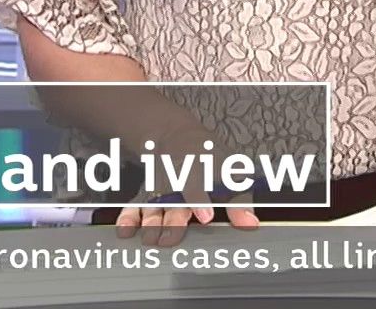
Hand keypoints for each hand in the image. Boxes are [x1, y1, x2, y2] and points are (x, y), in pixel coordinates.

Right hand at [115, 129, 257, 244]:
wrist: (174, 135)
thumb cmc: (210, 158)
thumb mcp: (232, 172)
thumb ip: (240, 201)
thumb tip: (250, 224)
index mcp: (200, 170)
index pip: (199, 185)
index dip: (200, 199)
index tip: (205, 215)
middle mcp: (177, 180)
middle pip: (174, 202)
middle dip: (172, 220)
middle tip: (169, 239)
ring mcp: (160, 189)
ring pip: (154, 206)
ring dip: (151, 223)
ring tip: (151, 239)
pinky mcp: (146, 195)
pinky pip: (135, 206)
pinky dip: (128, 217)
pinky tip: (125, 231)